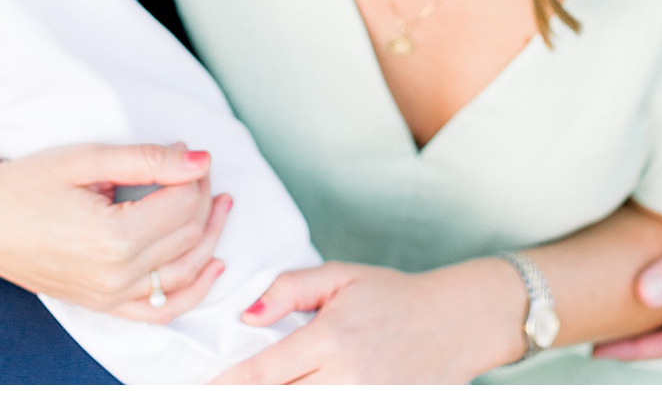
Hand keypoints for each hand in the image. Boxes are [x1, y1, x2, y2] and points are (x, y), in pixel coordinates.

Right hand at [0, 135, 229, 321]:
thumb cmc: (27, 183)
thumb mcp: (89, 158)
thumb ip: (150, 160)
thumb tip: (201, 159)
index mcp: (112, 238)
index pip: (182, 203)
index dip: (194, 172)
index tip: (187, 149)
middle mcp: (114, 275)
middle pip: (187, 234)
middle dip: (202, 196)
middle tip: (196, 168)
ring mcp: (108, 295)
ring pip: (184, 271)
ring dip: (210, 236)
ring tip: (221, 203)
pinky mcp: (101, 304)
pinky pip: (160, 310)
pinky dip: (193, 290)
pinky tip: (214, 265)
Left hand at [217, 258, 525, 383]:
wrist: (460, 320)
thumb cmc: (396, 296)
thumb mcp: (344, 277)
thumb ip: (291, 287)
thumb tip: (246, 314)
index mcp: (330, 337)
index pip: (261, 373)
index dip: (224, 386)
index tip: (202, 387)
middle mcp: (344, 375)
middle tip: (221, 391)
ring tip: (258, 389)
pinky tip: (303, 392)